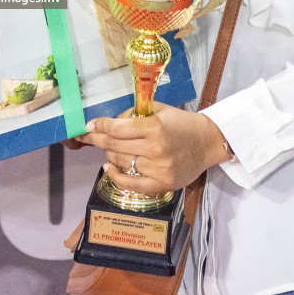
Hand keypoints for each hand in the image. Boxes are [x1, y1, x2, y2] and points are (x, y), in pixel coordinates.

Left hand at [77, 102, 230, 193]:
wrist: (208, 143)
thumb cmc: (183, 124)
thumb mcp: (160, 110)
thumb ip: (135, 114)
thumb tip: (111, 122)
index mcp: (155, 128)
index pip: (117, 128)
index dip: (100, 126)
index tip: (89, 125)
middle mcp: (155, 149)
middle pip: (114, 145)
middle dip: (96, 139)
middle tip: (85, 136)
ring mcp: (158, 169)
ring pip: (120, 162)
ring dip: (109, 154)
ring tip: (108, 148)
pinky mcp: (162, 184)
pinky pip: (131, 184)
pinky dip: (116, 176)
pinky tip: (108, 169)